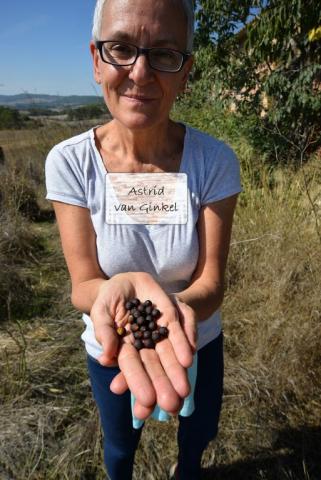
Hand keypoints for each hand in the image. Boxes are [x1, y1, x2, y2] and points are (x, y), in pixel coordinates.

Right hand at [90, 272, 195, 418]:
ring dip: (176, 372)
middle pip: (153, 367)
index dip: (139, 383)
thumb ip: (104, 331)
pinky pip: (178, 333)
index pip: (131, 367)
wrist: (125, 282)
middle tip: (172, 405)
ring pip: (169, 355)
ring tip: (184, 391)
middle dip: (162, 385)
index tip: (147, 401)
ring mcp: (158, 333)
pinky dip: (184, 344)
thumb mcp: (101, 311)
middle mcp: (144, 344)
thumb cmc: (108, 299)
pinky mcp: (170, 319)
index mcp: (124, 347)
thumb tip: (107, 358)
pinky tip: (189, 359)